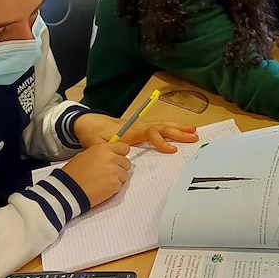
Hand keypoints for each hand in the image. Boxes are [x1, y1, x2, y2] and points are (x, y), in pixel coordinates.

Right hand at [59, 141, 131, 206]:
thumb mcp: (85, 155)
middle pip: (126, 162)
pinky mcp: (115, 184)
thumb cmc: (73, 174)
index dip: (121, 155)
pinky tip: (102, 188)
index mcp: (103, 148)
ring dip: (117, 179)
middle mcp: (111, 158)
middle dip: (120, 168)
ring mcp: (114, 171)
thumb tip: (109, 156)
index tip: (118, 159)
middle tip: (108, 174)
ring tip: (103, 182)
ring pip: (124, 175)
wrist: (68, 189)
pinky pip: (120, 186)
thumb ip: (100, 154)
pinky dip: (113, 188)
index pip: (124, 148)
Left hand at [73, 113, 197, 152]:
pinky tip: (179, 129)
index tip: (172, 149)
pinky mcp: (138, 127)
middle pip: (160, 127)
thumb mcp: (96, 145)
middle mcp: (136, 126)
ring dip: (177, 128)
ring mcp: (138, 125)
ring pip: (161, 125)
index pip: (150, 133)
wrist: (85, 122)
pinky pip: (157, 126)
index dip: (161, 141)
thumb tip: (123, 155)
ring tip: (193, 131)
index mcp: (129, 131)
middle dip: (177, 132)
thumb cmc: (91, 134)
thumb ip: (109, 150)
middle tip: (194, 136)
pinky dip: (170, 127)